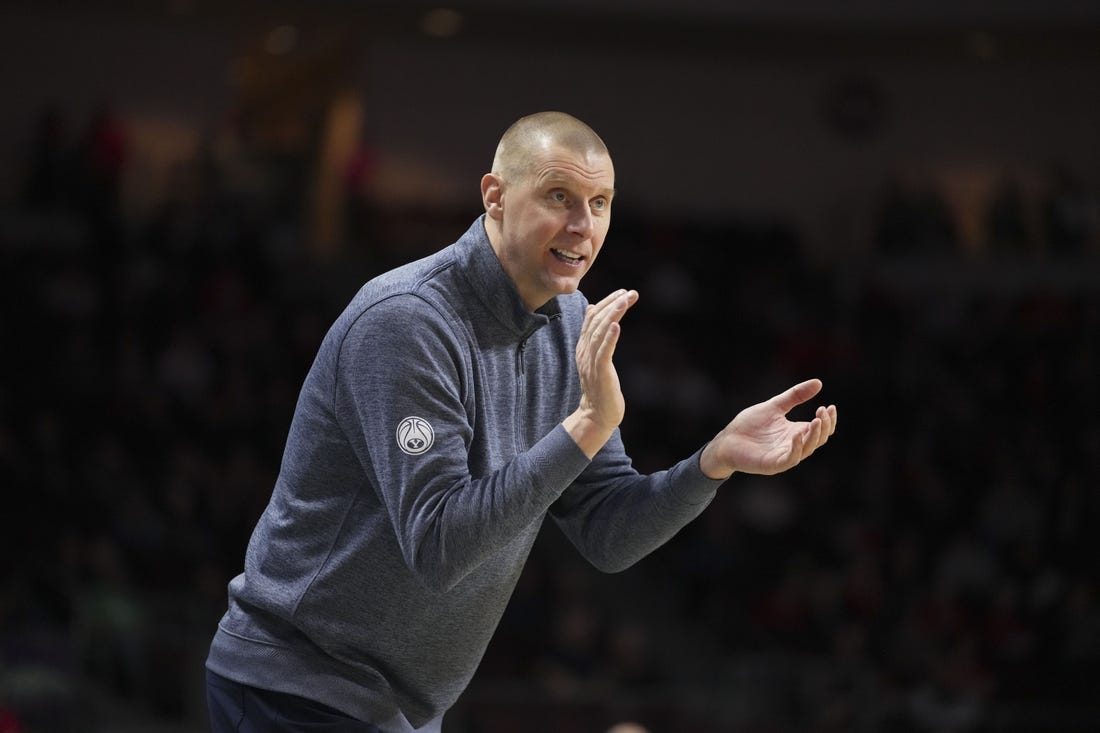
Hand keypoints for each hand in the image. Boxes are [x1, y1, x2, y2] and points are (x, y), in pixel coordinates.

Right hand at [563, 289, 638, 456]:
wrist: (596, 416)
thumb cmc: (600, 388)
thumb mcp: (596, 359)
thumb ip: (595, 337)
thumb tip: (593, 311)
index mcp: (583, 347)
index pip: (592, 319)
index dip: (606, 303)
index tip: (622, 293)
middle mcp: (585, 352)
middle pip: (596, 322)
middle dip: (612, 304)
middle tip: (629, 293)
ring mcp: (591, 362)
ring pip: (600, 333)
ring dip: (612, 314)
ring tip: (625, 300)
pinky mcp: (600, 374)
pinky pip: (604, 352)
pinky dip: (610, 338)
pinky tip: (617, 325)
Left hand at [700, 379, 836, 478]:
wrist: (727, 439)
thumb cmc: (749, 424)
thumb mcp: (775, 406)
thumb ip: (795, 396)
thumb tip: (818, 383)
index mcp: (796, 432)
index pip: (820, 429)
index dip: (828, 420)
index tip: (829, 406)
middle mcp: (794, 445)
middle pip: (818, 439)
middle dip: (823, 425)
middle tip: (822, 411)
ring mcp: (784, 456)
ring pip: (807, 449)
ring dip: (814, 436)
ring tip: (816, 420)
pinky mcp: (773, 464)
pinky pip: (790, 459)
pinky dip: (796, 448)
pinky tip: (797, 434)